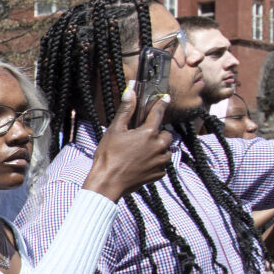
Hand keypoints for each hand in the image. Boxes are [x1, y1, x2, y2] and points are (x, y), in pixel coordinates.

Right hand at [82, 82, 172, 201]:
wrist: (108, 182)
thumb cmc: (109, 156)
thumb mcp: (115, 130)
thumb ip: (126, 110)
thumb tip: (131, 91)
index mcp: (148, 133)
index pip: (158, 113)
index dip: (162, 104)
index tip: (166, 98)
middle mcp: (159, 146)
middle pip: (166, 133)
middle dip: (158, 133)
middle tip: (143, 137)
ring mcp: (160, 161)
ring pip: (166, 149)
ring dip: (158, 148)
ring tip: (142, 152)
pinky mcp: (159, 173)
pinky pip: (162, 163)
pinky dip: (155, 161)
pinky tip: (141, 163)